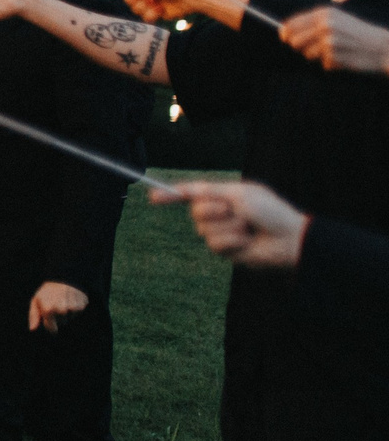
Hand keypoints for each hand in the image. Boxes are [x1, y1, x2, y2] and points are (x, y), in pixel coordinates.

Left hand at [28, 280, 88, 332]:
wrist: (63, 275)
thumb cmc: (47, 290)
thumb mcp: (36, 300)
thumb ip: (33, 316)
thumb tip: (32, 329)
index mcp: (49, 310)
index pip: (52, 329)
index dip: (50, 325)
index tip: (49, 319)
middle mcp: (62, 310)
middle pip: (62, 322)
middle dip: (59, 316)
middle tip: (56, 303)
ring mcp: (73, 308)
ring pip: (71, 317)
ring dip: (67, 312)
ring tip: (64, 300)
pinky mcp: (82, 304)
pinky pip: (78, 312)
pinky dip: (75, 307)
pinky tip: (71, 298)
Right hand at [153, 179, 309, 269]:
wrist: (288, 240)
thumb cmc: (269, 212)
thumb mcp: (238, 195)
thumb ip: (210, 192)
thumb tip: (186, 190)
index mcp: (223, 195)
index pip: (192, 194)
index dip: (171, 194)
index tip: (152, 197)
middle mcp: (219, 213)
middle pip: (196, 211)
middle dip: (214, 210)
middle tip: (236, 211)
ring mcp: (221, 232)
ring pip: (205, 229)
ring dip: (228, 227)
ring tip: (248, 229)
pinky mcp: (225, 250)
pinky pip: (215, 244)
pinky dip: (232, 241)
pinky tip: (247, 242)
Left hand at [279, 6, 388, 76]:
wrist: (383, 47)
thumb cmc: (359, 34)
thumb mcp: (338, 20)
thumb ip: (314, 23)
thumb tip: (283, 32)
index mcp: (325, 14)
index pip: (291, 24)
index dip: (285, 32)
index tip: (283, 37)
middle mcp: (324, 25)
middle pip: (294, 41)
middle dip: (301, 47)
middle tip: (316, 47)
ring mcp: (328, 41)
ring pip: (307, 54)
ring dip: (319, 56)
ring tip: (338, 50)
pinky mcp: (333, 56)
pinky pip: (323, 63)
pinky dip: (332, 63)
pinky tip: (346, 57)